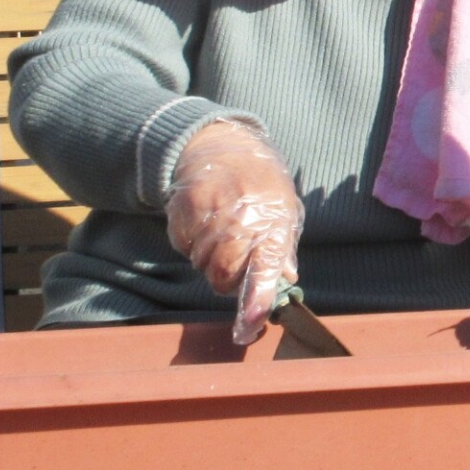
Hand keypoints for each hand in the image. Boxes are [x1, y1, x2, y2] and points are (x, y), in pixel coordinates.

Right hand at [165, 121, 304, 345]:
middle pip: (223, 277)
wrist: (224, 145)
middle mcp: (240, 221)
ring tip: (222, 229)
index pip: (266, 268)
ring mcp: (209, 215)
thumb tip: (287, 277)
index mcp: (273, 223)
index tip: (250, 324)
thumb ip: (284, 246)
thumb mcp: (285, 208)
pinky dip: (191, 241)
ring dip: (209, 258)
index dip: (257, 299)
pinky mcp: (182, 211)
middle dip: (228, 278)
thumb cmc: (261, 182)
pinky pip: (182, 246)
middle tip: (236, 257)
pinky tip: (204, 220)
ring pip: (200, 264)